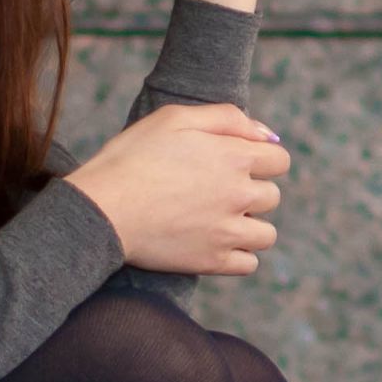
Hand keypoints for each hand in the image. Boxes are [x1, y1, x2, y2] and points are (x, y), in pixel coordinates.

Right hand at [61, 102, 289, 276]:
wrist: (101, 208)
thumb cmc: (132, 157)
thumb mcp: (175, 118)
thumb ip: (227, 117)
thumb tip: (269, 134)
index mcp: (234, 157)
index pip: (280, 160)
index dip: (260, 159)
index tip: (237, 163)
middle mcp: (239, 194)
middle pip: (272, 197)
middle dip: (251, 191)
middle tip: (216, 191)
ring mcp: (228, 231)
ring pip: (267, 235)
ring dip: (251, 226)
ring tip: (219, 220)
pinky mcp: (212, 261)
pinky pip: (249, 264)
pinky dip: (238, 255)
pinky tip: (215, 243)